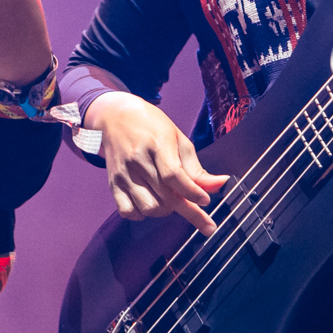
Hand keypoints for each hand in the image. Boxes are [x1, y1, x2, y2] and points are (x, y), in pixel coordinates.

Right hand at [88, 92, 229, 235]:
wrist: (116, 117)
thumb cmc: (152, 126)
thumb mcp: (178, 139)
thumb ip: (197, 167)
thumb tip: (220, 185)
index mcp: (157, 144)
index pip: (173, 175)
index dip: (191, 192)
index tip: (205, 201)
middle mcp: (137, 159)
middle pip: (165, 195)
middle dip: (188, 210)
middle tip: (200, 214)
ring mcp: (123, 173)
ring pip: (148, 207)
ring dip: (165, 211)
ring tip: (171, 201)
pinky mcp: (113, 183)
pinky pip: (127, 211)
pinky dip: (142, 215)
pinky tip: (151, 203)